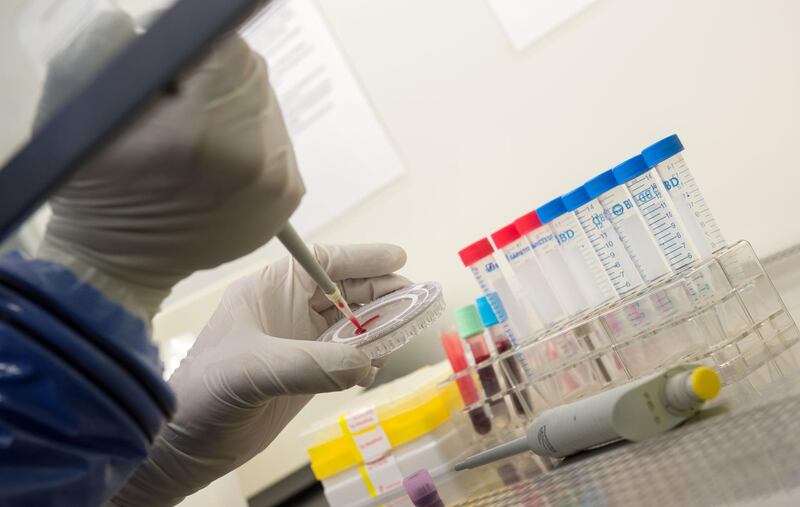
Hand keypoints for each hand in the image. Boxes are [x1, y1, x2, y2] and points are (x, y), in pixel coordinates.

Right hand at [35, 9, 303, 320]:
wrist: (124, 263)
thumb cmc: (98, 188)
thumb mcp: (91, 113)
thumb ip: (124, 56)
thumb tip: (167, 33)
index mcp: (201, 136)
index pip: (229, 50)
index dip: (198, 54)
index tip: (173, 79)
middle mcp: (254, 160)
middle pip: (253, 76)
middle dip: (218, 79)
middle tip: (181, 109)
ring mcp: (278, 183)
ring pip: (268, 106)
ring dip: (237, 108)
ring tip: (199, 140)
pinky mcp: (289, 198)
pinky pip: (278, 140)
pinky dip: (252, 139)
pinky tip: (220, 160)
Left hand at [110, 244, 410, 505]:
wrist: (183, 446)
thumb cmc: (203, 395)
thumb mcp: (254, 371)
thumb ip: (311, 363)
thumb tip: (365, 363)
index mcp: (269, 290)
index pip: (323, 262)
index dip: (362, 258)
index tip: (399, 260)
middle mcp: (286, 310)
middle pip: (346, 291)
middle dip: (382, 293)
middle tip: (418, 300)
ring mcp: (298, 342)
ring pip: (351, 324)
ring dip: (380, 326)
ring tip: (408, 330)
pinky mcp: (305, 372)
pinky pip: (347, 356)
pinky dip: (367, 358)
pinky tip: (377, 364)